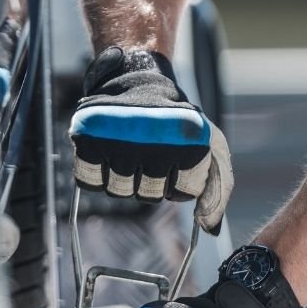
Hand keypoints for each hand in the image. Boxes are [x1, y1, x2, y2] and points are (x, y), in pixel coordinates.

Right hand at [69, 46, 230, 233]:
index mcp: (189, 141)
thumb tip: (209, 228)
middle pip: (148, 195)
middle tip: (147, 152)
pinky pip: (88, 182)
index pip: (181, 194)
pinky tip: (105, 153)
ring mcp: (119, 139)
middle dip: (149, 179)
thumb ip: (218, 187)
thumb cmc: (174, 120)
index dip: (177, 181)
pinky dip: (95, 173)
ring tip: (127, 149)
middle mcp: (155, 140)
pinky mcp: (88, 138)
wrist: (136, 78)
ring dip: (122, 177)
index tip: (173, 160)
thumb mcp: (208, 143)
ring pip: (118, 191)